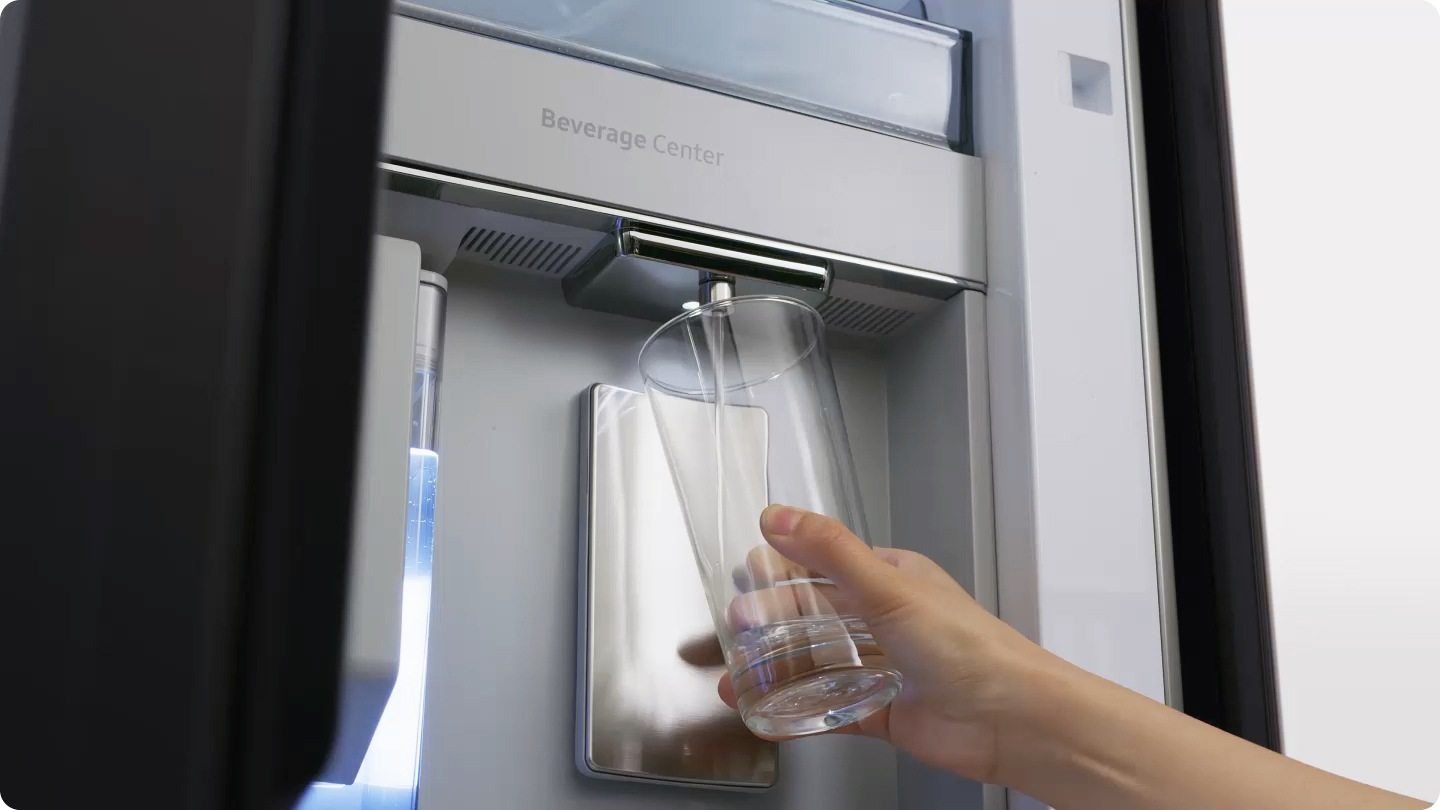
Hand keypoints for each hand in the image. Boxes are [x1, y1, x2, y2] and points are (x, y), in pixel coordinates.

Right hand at [712, 504, 1046, 783]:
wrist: (1012, 720)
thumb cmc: (970, 648)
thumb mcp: (889, 588)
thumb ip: (830, 550)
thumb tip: (779, 515)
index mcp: (893, 578)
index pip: (826, 565)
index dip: (782, 570)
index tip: (744, 576)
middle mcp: (887, 620)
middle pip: (815, 617)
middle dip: (771, 622)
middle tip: (734, 629)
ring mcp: (884, 667)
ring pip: (818, 664)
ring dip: (776, 669)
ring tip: (736, 677)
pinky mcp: (883, 711)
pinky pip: (829, 709)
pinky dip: (796, 712)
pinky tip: (766, 715)